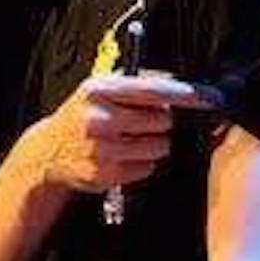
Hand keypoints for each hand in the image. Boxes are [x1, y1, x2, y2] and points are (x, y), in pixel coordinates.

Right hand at [9, 71, 214, 193]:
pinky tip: (123, 156)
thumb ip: (136, 85)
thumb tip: (181, 85)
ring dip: (155, 143)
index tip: (210, 98)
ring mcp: (102, 150)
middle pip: (163, 121)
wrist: (49, 152)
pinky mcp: (106, 175)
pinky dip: (143, 162)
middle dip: (162, 122)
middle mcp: (99, 119)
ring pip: (160, 146)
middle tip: (147, 122)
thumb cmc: (83, 115)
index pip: (154, 91)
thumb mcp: (100, 90)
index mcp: (99, 91)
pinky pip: (148, 167)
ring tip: (133, 139)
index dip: (186, 95)